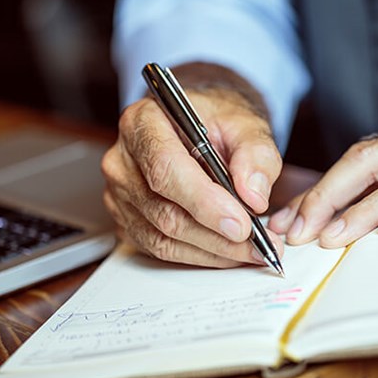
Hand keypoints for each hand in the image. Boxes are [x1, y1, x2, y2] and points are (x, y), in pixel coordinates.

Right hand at [102, 63, 283, 266]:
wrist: (200, 128)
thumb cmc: (216, 122)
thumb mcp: (245, 124)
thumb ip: (255, 154)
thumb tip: (254, 195)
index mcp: (143, 122)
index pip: (165, 168)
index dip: (204, 202)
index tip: (241, 224)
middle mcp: (122, 160)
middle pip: (164, 211)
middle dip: (217, 235)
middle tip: (258, 243)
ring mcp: (120, 194)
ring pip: (163, 237)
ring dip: (212, 251)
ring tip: (251, 250)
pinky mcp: (127, 220)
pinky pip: (160, 249)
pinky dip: (200, 255)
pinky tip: (228, 251)